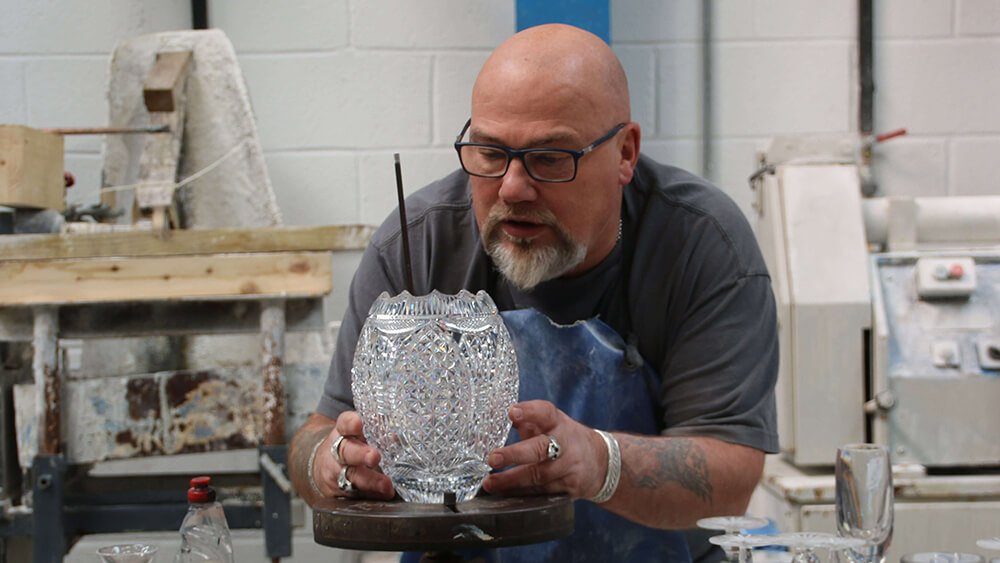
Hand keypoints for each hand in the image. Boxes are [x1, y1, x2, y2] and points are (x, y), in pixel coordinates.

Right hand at [312, 411, 394, 499]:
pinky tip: (384, 495)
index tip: (358, 424)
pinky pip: (357, 494)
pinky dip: (372, 495)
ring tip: (386, 485)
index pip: (344, 424)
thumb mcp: (357, 435)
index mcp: (342, 433)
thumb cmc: (348, 447)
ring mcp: (338, 473)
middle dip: (361, 455)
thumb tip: (398, 436)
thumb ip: (377, 433)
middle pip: (347, 452)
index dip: (350, 424)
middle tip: (374, 457)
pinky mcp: (341, 491)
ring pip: (351, 476)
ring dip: (370, 481)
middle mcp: (337, 453)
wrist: (323, 467)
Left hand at [481, 400, 607, 499]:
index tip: (511, 413)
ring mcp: (568, 468)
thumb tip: (496, 418)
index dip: (529, 412)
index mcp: (558, 423)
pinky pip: (542, 492)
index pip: (545, 413)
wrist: (601, 462)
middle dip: (515, 454)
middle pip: (541, 448)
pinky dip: (521, 494)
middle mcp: (565, 444)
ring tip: (490, 483)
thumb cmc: (565, 439)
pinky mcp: (569, 488)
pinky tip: (505, 494)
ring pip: (538, 476)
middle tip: (493, 458)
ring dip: (511, 480)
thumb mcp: (552, 425)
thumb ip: (527, 422)